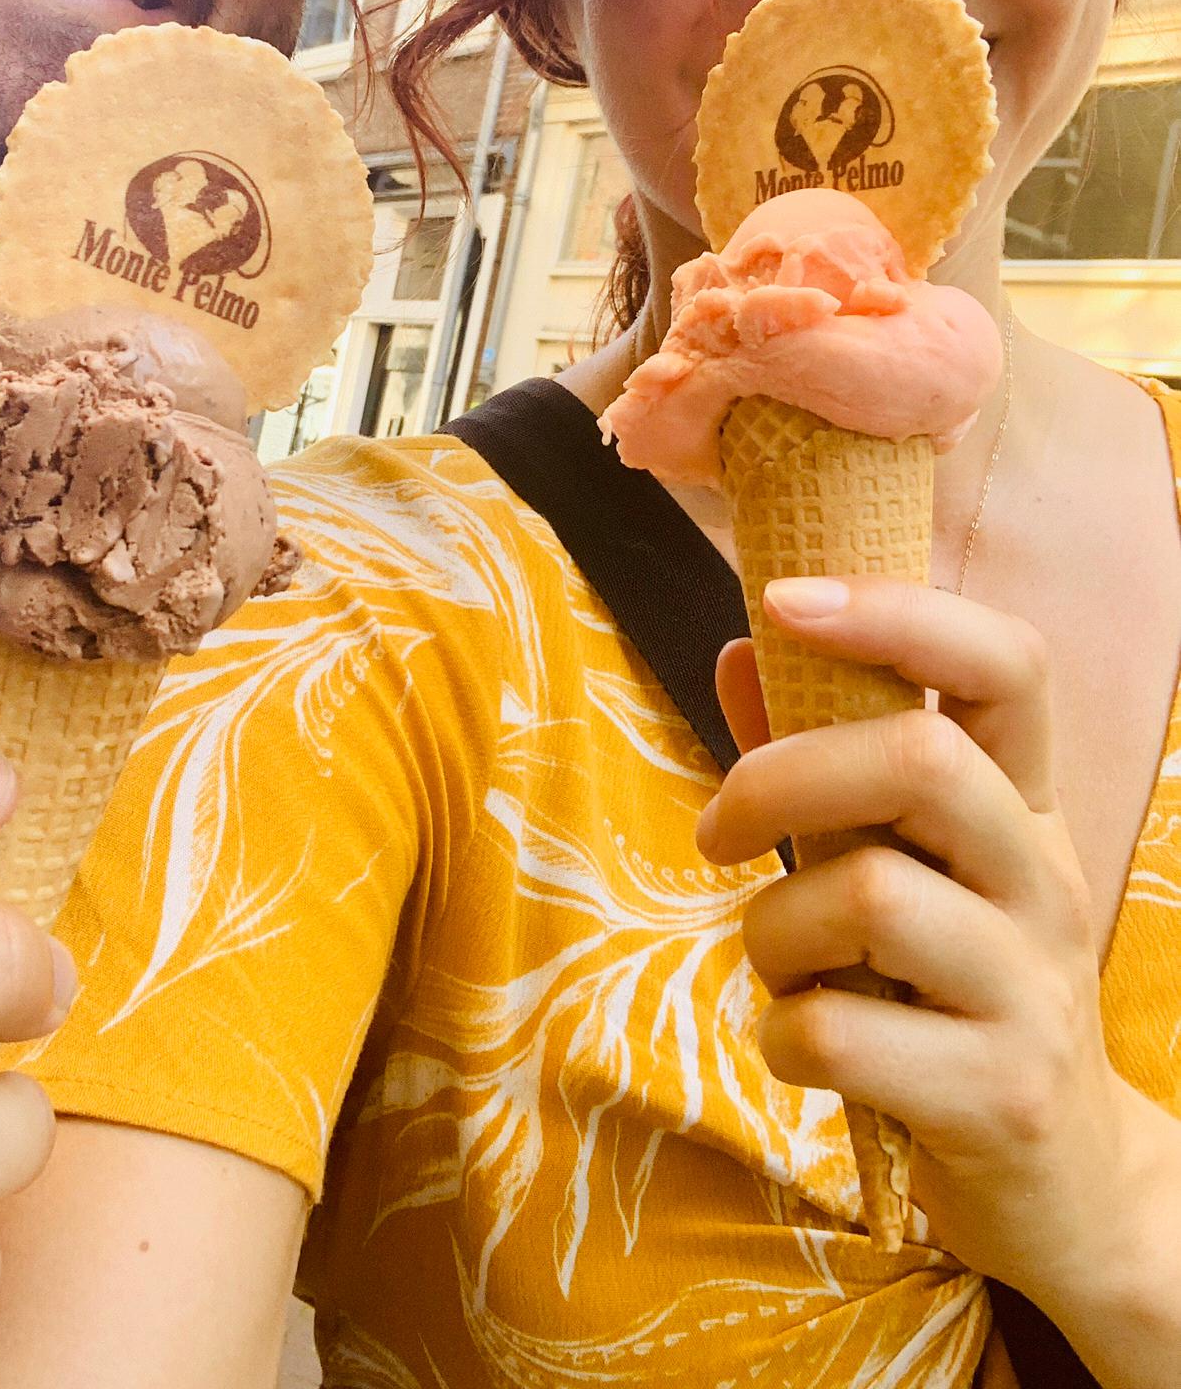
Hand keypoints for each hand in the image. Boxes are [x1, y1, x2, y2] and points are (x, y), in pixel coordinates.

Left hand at [698, 576, 1149, 1305]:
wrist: (1065, 1183)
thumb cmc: (950, 993)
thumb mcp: (901, 867)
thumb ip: (822, 766)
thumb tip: (739, 649)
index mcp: (1024, 805)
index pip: (1008, 664)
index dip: (897, 611)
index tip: (783, 598)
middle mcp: (1045, 879)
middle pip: (921, 759)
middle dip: (780, 776)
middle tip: (718, 829)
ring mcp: (1034, 990)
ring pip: (869, 895)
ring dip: (772, 928)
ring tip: (779, 966)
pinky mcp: (1001, 1096)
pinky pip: (842, 1032)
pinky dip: (780, 1034)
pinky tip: (798, 1047)